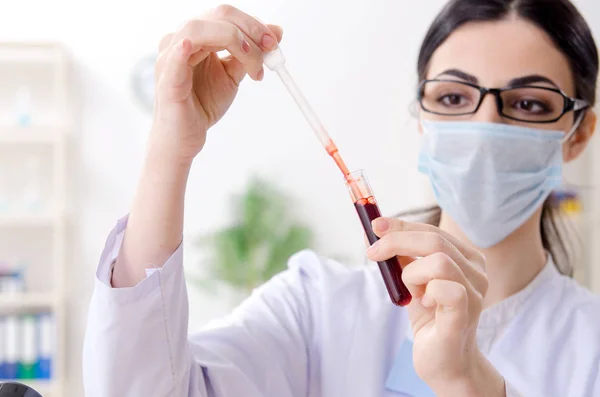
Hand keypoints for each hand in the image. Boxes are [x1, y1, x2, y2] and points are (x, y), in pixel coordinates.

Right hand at [150, 5, 282, 163]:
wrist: (185, 137)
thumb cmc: (202, 104)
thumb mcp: (233, 75)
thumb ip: (250, 53)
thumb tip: (276, 32)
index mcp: (198, 36)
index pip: (227, 16)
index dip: (254, 25)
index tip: (274, 43)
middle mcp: (181, 39)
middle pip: (219, 16)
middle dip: (251, 30)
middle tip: (270, 50)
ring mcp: (170, 57)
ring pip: (200, 29)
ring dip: (234, 39)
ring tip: (252, 64)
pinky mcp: (167, 79)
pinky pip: (174, 57)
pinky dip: (185, 47)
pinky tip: (192, 47)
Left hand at [367, 218, 505, 395]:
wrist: (444, 363)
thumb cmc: (430, 320)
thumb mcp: (413, 282)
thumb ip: (403, 258)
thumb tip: (378, 231)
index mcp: (466, 259)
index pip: (433, 231)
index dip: (402, 226)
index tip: (375, 225)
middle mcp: (476, 272)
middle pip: (435, 240)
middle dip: (397, 242)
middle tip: (373, 253)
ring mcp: (474, 294)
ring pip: (440, 261)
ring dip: (412, 273)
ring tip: (412, 293)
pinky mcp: (465, 315)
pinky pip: (447, 289)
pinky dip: (427, 291)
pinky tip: (424, 304)